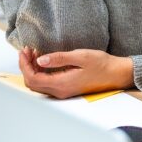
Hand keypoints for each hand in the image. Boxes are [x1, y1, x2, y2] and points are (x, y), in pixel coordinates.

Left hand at [19, 47, 133, 98]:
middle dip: (26, 66)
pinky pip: (46, 83)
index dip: (24, 65)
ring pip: (38, 84)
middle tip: (27, 50)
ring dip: (33, 69)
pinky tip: (44, 61)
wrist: (117, 74)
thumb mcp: (80, 56)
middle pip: (32, 83)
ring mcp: (63, 92)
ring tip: (34, 53)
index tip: (24, 50)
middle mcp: (60, 91)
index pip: (33, 78)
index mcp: (61, 84)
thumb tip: (39, 60)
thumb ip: (59, 58)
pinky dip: (41, 72)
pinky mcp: (66, 89)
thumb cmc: (102, 64)